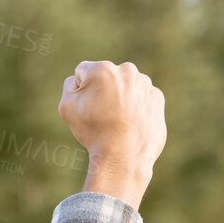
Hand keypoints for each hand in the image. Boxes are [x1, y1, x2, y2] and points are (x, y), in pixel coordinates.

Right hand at [59, 60, 165, 207]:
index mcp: (102, 69)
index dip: (79, 90)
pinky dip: (134, 108)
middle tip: (100, 115)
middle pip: (106, 77)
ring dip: (119, 99)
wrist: (125, 153)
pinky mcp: (157, 97)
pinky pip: (140, 98)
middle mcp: (126, 70)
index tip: (84, 106)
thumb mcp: (66, 106)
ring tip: (115, 122)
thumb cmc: (93, 130)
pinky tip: (129, 124)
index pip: (82, 72)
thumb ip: (70, 85)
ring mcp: (145, 84)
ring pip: (125, 88)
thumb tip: (79, 79)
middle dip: (102, 91)